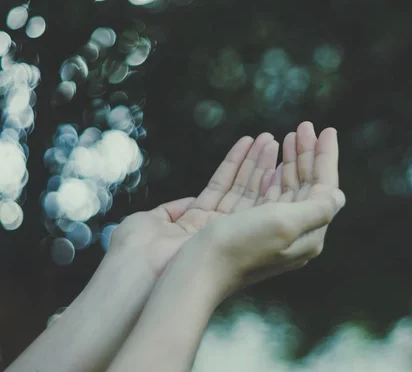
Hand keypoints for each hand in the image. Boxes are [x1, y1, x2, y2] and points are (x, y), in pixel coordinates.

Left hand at [108, 131, 279, 276]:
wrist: (138, 276)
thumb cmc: (134, 251)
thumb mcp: (150, 220)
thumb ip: (173, 208)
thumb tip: (190, 201)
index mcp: (194, 223)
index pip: (220, 189)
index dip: (235, 166)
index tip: (249, 144)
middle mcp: (216, 229)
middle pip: (241, 189)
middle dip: (256, 163)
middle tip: (271, 139)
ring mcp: (228, 232)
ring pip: (251, 193)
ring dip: (262, 165)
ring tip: (273, 140)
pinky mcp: (234, 235)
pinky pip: (248, 200)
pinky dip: (257, 177)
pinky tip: (263, 155)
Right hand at [190, 122, 343, 296]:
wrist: (190, 273)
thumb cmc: (240, 248)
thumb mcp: (287, 224)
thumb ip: (317, 208)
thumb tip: (338, 195)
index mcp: (301, 236)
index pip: (320, 191)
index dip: (325, 159)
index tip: (327, 130)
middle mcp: (278, 232)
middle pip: (296, 186)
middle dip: (301, 155)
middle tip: (302, 127)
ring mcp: (249, 227)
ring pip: (268, 185)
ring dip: (275, 159)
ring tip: (278, 136)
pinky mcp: (222, 221)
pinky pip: (237, 186)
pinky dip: (244, 165)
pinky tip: (248, 146)